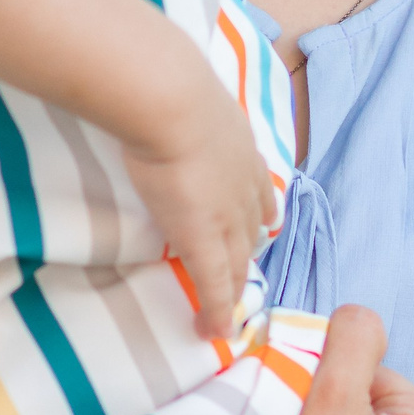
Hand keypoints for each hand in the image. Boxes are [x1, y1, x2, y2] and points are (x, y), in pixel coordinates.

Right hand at [122, 70, 277, 339]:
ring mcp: (228, 215)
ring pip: (238, 261)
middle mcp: (245, 185)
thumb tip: (152, 88)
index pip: (258, 189)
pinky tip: (214, 330)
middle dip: (249, 251)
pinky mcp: (204, 240)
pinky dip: (218, 310)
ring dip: (235, 284)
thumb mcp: (186, 91)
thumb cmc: (168, 84)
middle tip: (244, 271)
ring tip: (229, 305)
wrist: (170, 101)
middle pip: (252, 229)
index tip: (261, 224)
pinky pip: (216, 286)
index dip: (258, 210)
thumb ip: (178, 102)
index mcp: (242, 148)